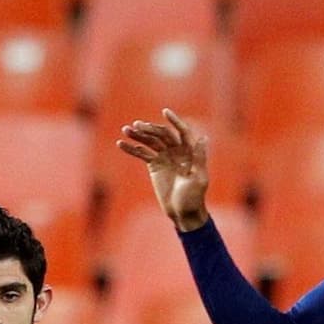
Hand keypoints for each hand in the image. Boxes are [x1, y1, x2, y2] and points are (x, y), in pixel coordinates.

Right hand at [117, 109, 210, 230]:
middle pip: (162, 135)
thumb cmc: (194, 197)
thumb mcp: (199, 179)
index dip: (175, 121)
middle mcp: (176, 150)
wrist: (183, 212)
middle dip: (150, 129)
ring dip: (138, 135)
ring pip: (150, 142)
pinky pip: (142, 153)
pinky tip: (121, 144)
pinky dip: (132, 149)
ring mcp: (164, 156)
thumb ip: (199, 158)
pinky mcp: (154, 165)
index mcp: (189, 151)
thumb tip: (202, 138)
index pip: (182, 132)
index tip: (165, 111)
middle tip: (137, 125)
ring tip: (125, 130)